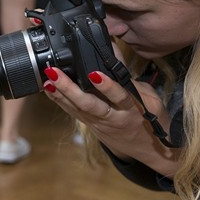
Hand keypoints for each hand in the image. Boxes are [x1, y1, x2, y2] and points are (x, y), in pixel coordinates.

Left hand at [42, 66, 179, 176]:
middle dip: (70, 89)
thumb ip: (130, 77)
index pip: (119, 96)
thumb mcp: (150, 98)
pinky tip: (49, 90)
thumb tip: (112, 49)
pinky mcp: (91, 126)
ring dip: (60, 94)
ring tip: (47, 80)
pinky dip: (60, 101)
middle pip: (90, 104)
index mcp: (132, 111)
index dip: (107, 86)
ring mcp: (100, 124)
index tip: (94, 73)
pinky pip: (74, 113)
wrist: (149, 150)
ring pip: (78, 109)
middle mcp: (114, 119)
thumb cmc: (152, 120)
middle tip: (55, 74)